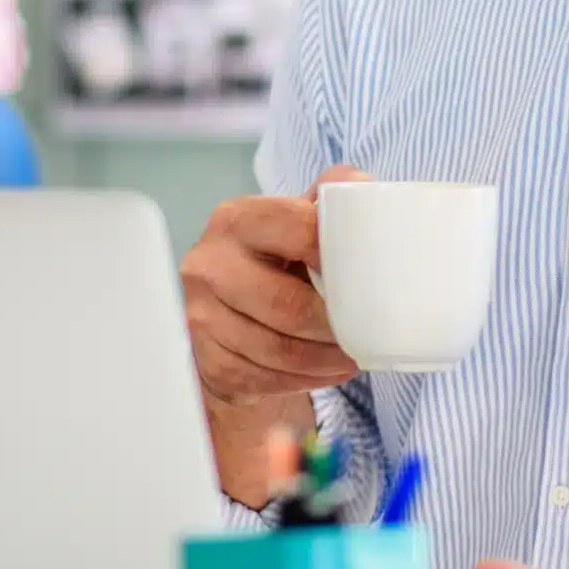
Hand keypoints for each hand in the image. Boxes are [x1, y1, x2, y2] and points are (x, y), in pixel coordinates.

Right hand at [183, 167, 370, 506]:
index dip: (338, 255)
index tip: (367, 276)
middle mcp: (208, 265)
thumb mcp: (300, 220)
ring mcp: (200, 316)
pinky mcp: (206, 361)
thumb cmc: (279, 261)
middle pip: (285, 305)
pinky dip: (305, 379)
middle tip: (363, 333)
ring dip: (324, 359)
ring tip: (352, 356)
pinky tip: (326, 370)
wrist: (234, 311)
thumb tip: (363, 188)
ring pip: (276, 350)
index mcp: (235, 220)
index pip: (295, 231)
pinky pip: (263, 378)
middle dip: (333, 326)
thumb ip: (332, 197)